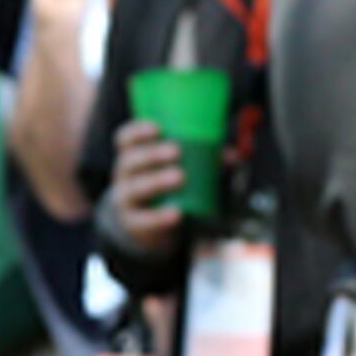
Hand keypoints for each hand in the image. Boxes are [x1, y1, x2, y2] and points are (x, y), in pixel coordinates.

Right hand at [106, 120, 188, 262]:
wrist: (146, 227)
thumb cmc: (162, 188)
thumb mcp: (175, 169)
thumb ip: (202, 160)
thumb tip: (232, 155)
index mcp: (132, 155)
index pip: (125, 138)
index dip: (138, 131)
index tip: (158, 128)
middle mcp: (124, 176)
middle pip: (130, 160)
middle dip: (152, 154)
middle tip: (177, 151)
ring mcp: (126, 200)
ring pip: (135, 188)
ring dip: (157, 181)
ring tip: (180, 177)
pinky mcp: (134, 224)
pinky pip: (144, 220)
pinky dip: (160, 217)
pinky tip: (177, 214)